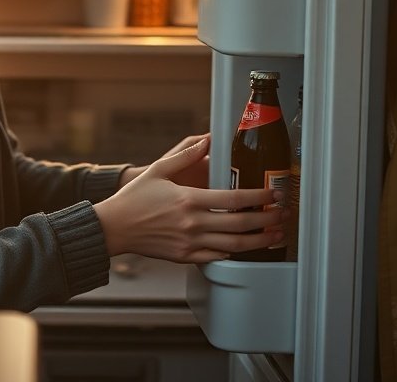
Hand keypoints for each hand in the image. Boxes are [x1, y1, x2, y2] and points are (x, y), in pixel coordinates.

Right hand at [95, 136, 285, 263]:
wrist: (114, 228)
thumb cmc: (134, 198)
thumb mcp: (158, 169)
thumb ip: (185, 155)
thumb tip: (207, 140)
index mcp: (189, 199)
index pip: (235, 198)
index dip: (259, 197)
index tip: (274, 194)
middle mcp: (192, 223)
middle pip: (240, 224)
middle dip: (267, 220)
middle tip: (282, 215)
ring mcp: (190, 243)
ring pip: (234, 245)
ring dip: (259, 241)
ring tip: (275, 235)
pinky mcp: (185, 257)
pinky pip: (217, 257)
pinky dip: (234, 253)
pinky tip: (244, 247)